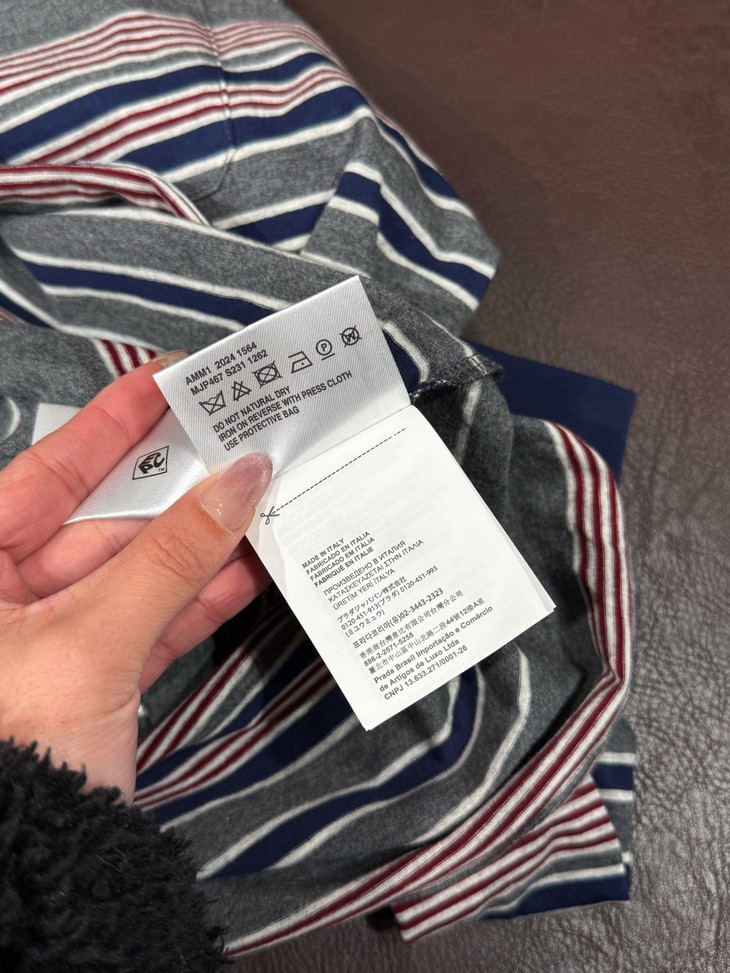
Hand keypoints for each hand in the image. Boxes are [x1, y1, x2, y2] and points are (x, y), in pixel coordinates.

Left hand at [0, 352, 271, 803]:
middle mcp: (5, 595)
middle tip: (236, 438)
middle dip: (178, 483)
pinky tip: (249, 564)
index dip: (115, 420)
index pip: (50, 468)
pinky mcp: (96, 676)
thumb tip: (236, 482)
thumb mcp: (89, 641)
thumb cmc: (12, 762)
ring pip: (139, 567)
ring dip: (203, 539)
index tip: (172, 378)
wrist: (31, 878)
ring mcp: (54, 636)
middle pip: (104, 516)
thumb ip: (170, 557)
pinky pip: (155, 617)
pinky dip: (202, 595)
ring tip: (261, 496)